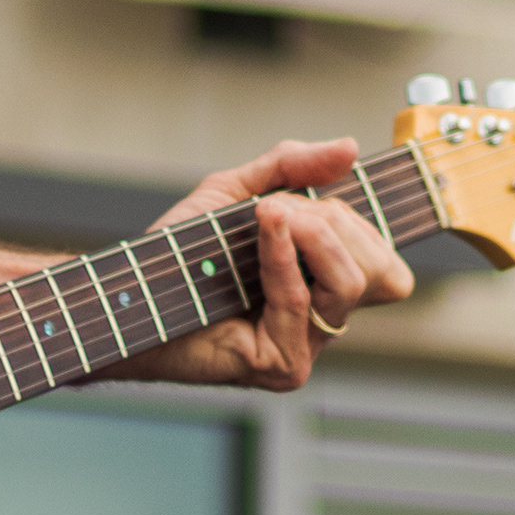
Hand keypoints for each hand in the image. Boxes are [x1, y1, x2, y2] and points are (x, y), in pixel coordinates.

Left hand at [108, 138, 412, 392]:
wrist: (128, 296)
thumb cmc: (179, 255)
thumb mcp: (238, 192)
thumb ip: (293, 167)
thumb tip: (350, 148)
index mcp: (323, 289)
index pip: (386, 265)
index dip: (363, 224)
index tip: (317, 197)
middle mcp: (322, 325)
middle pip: (383, 272)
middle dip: (337, 222)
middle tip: (279, 206)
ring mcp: (306, 349)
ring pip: (351, 283)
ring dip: (312, 233)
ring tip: (267, 214)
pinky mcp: (283, 366)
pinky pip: (301, 299)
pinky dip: (282, 255)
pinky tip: (262, 228)